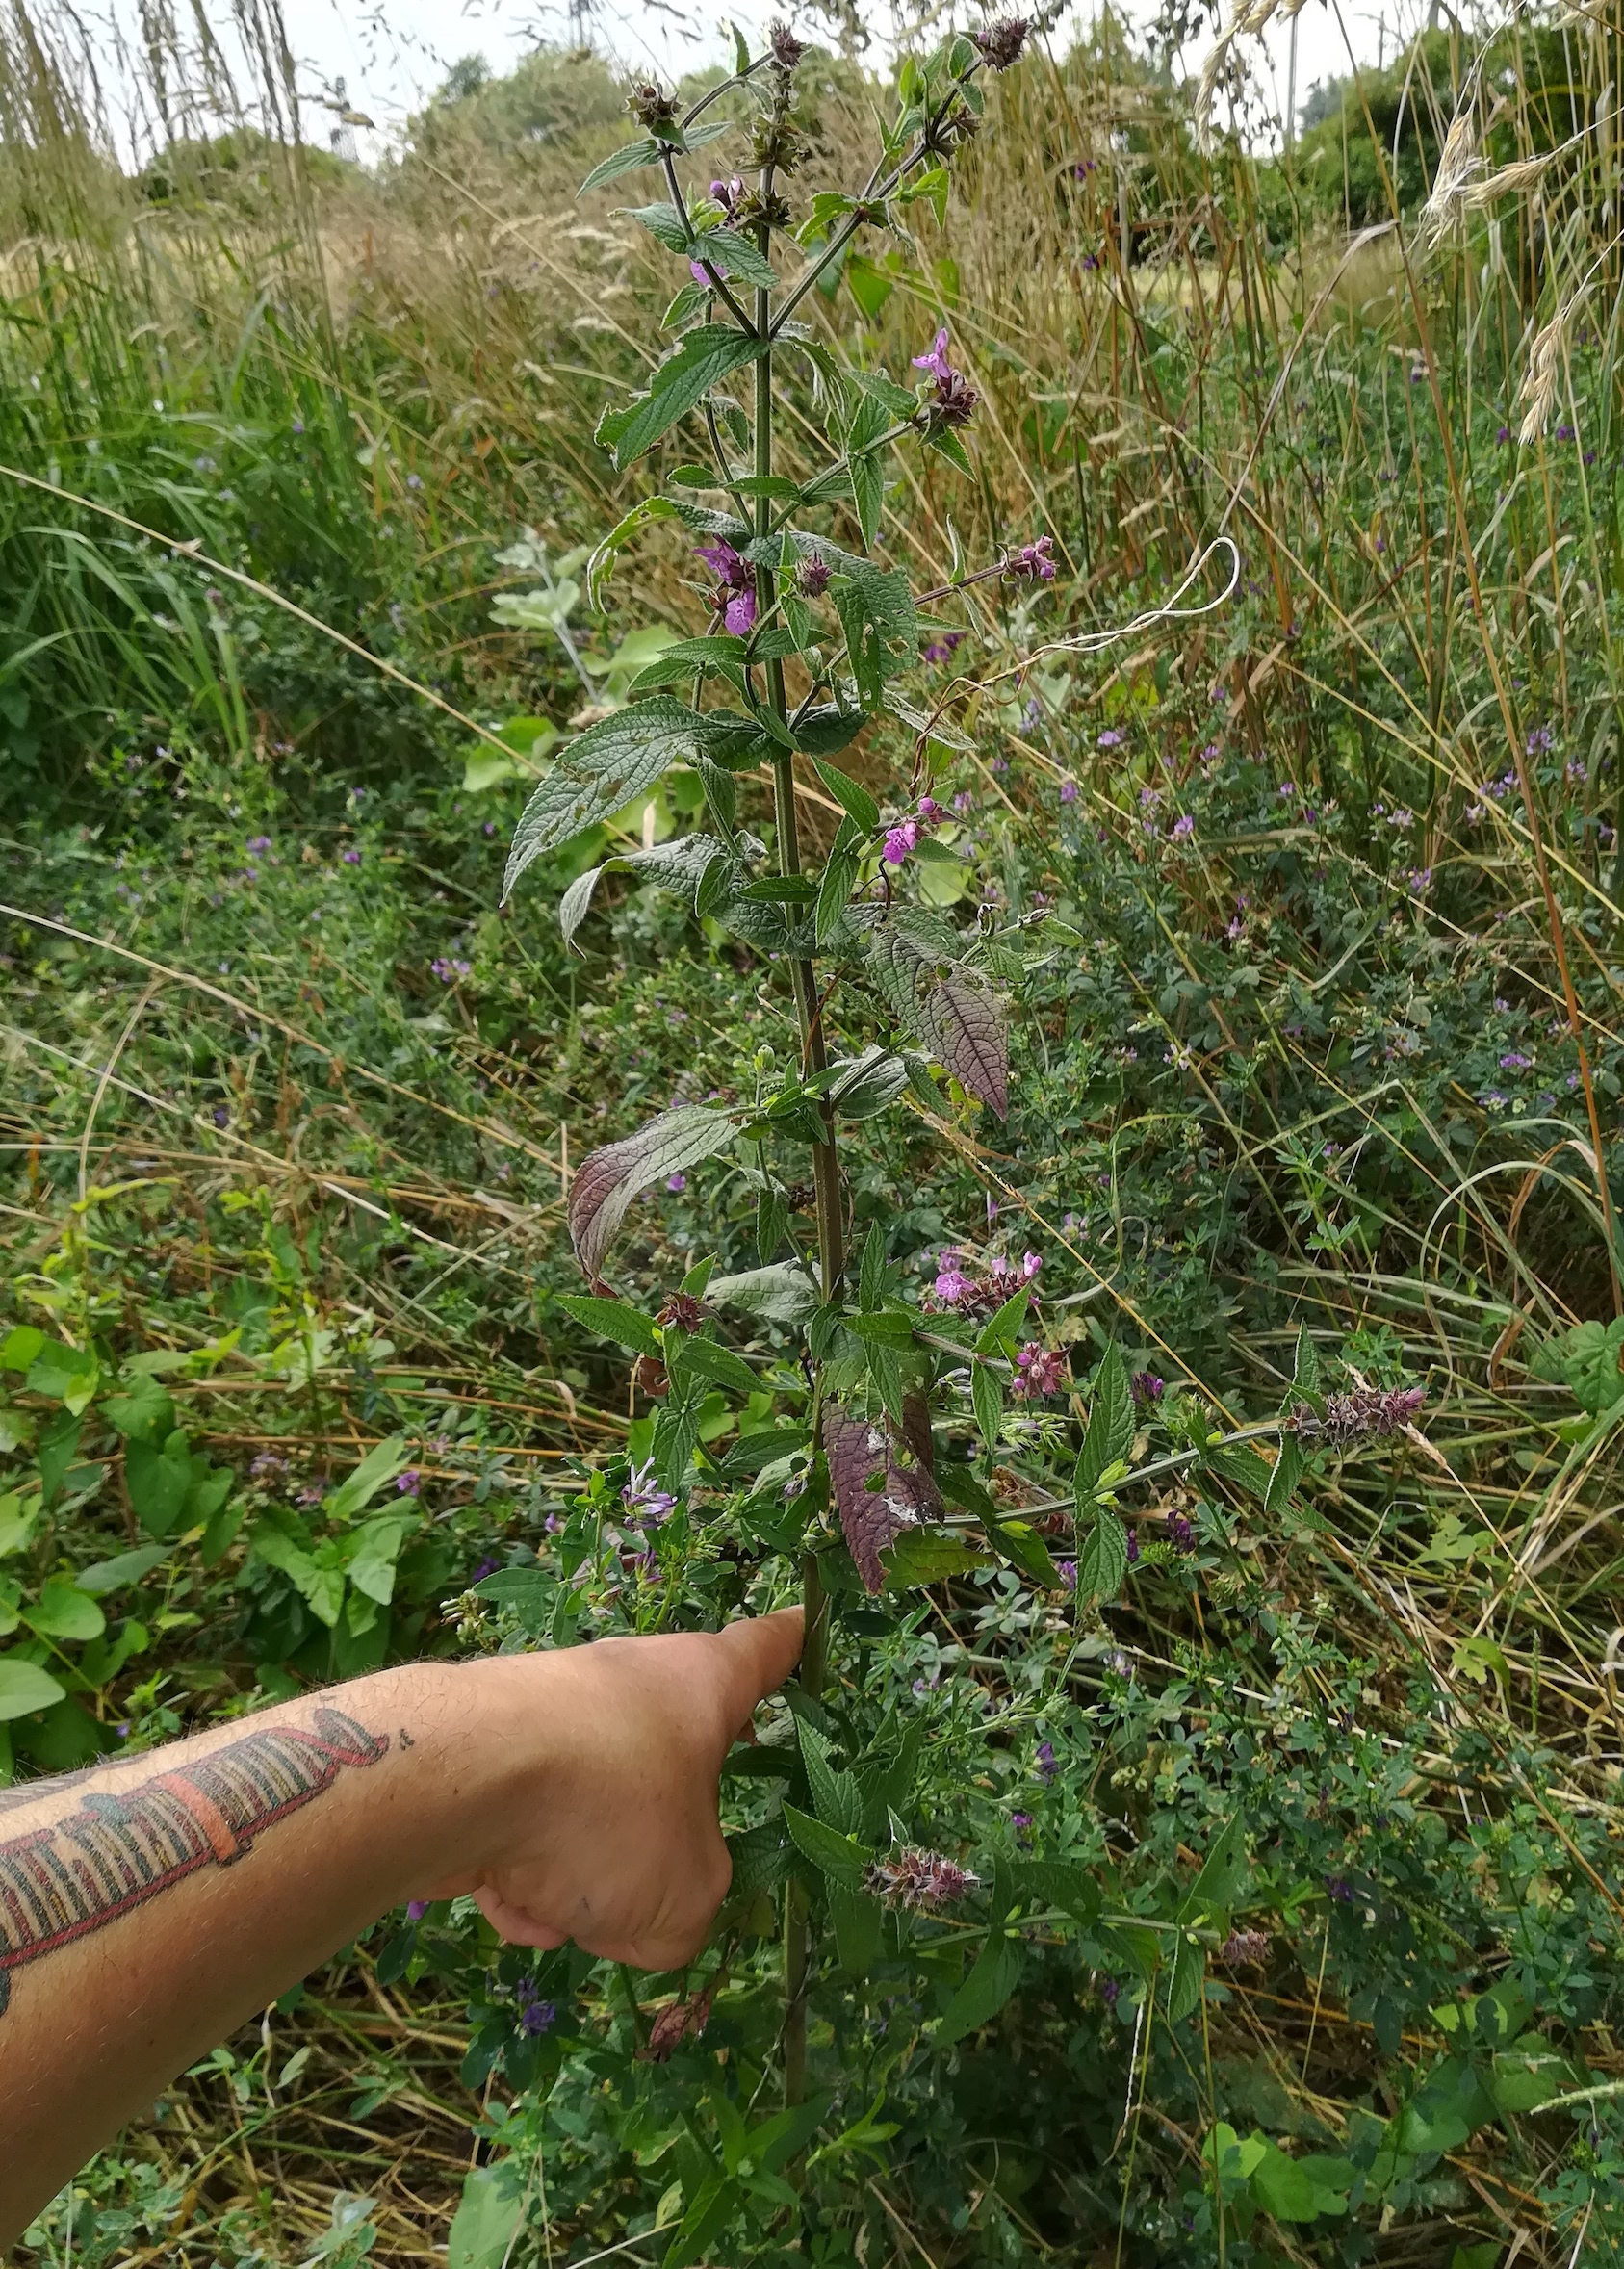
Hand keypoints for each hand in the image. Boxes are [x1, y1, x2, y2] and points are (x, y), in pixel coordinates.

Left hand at [429, 1609, 803, 1969]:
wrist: (455, 1780)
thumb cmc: (606, 1809)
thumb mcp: (686, 1894)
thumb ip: (690, 1914)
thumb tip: (650, 1917)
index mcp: (701, 1684)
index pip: (768, 1649)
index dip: (794, 1646)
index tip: (808, 1629)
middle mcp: (629, 1681)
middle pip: (669, 1765)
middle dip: (657, 1843)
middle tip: (652, 1887)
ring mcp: (553, 1712)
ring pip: (592, 1821)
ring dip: (580, 1880)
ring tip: (560, 1905)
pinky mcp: (487, 1754)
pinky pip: (527, 1837)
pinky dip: (521, 1879)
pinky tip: (506, 1897)